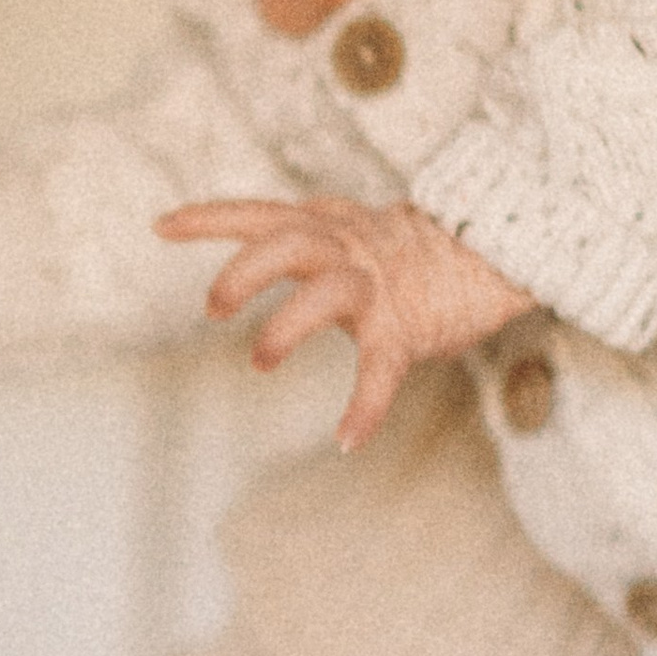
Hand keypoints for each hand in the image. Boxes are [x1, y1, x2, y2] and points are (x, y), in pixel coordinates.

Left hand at [156, 196, 534, 451]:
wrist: (495, 251)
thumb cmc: (405, 250)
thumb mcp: (345, 231)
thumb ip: (302, 238)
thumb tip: (254, 244)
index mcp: (325, 227)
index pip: (259, 215)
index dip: (210, 219)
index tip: (161, 226)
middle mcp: (347, 249)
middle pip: (285, 244)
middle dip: (242, 274)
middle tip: (214, 309)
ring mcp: (378, 287)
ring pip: (326, 295)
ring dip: (287, 327)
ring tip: (261, 362)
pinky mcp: (407, 328)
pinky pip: (381, 370)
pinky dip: (364, 407)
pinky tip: (346, 441)